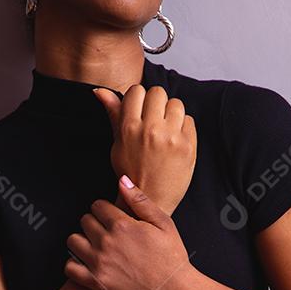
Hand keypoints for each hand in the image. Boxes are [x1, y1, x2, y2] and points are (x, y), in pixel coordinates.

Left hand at [64, 176, 193, 289]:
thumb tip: (122, 180)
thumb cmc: (172, 257)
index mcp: (123, 225)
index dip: (104, 209)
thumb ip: (140, 200)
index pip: (97, 205)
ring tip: (95, 245)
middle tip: (107, 232)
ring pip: (73, 241)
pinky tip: (86, 262)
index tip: (111, 217)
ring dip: (81, 240)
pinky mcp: (96, 282)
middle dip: (94, 222)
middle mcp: (107, 242)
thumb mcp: (163, 223)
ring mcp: (99, 263)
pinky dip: (74, 263)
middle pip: (84, 221)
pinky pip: (69, 267)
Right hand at [92, 83, 196, 215]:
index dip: (138, 98)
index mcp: (129, 128)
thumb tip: (101, 91)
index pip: (137, 90)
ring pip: (176, 103)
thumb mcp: (117, 143)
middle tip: (154, 119)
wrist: (150, 199)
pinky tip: (174, 140)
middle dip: (156, 103)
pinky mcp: (188, 146)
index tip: (139, 110)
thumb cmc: (132, 172)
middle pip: (158, 92)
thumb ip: (113, 114)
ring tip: (165, 129)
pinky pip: (189, 120)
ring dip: (171, 113)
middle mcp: (150, 130)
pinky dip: (183, 127)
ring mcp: (171, 138)